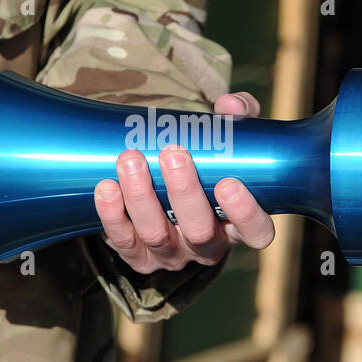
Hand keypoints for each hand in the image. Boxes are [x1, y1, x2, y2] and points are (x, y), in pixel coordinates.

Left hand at [93, 92, 275, 273]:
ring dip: (142, 197)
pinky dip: (112, 215)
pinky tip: (106, 187)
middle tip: (173, 154)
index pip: (255, 231)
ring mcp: (171, 254)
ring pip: (157, 235)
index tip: (229, 183)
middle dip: (184, 192)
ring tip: (131, 159)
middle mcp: (207, 246)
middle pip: (200, 231)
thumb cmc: (207, 165)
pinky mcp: (138, 256)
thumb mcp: (231, 141)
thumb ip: (239, 118)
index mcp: (237, 223)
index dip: (244, 213)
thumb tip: (229, 105)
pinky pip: (123, 241)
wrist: (165, 189)